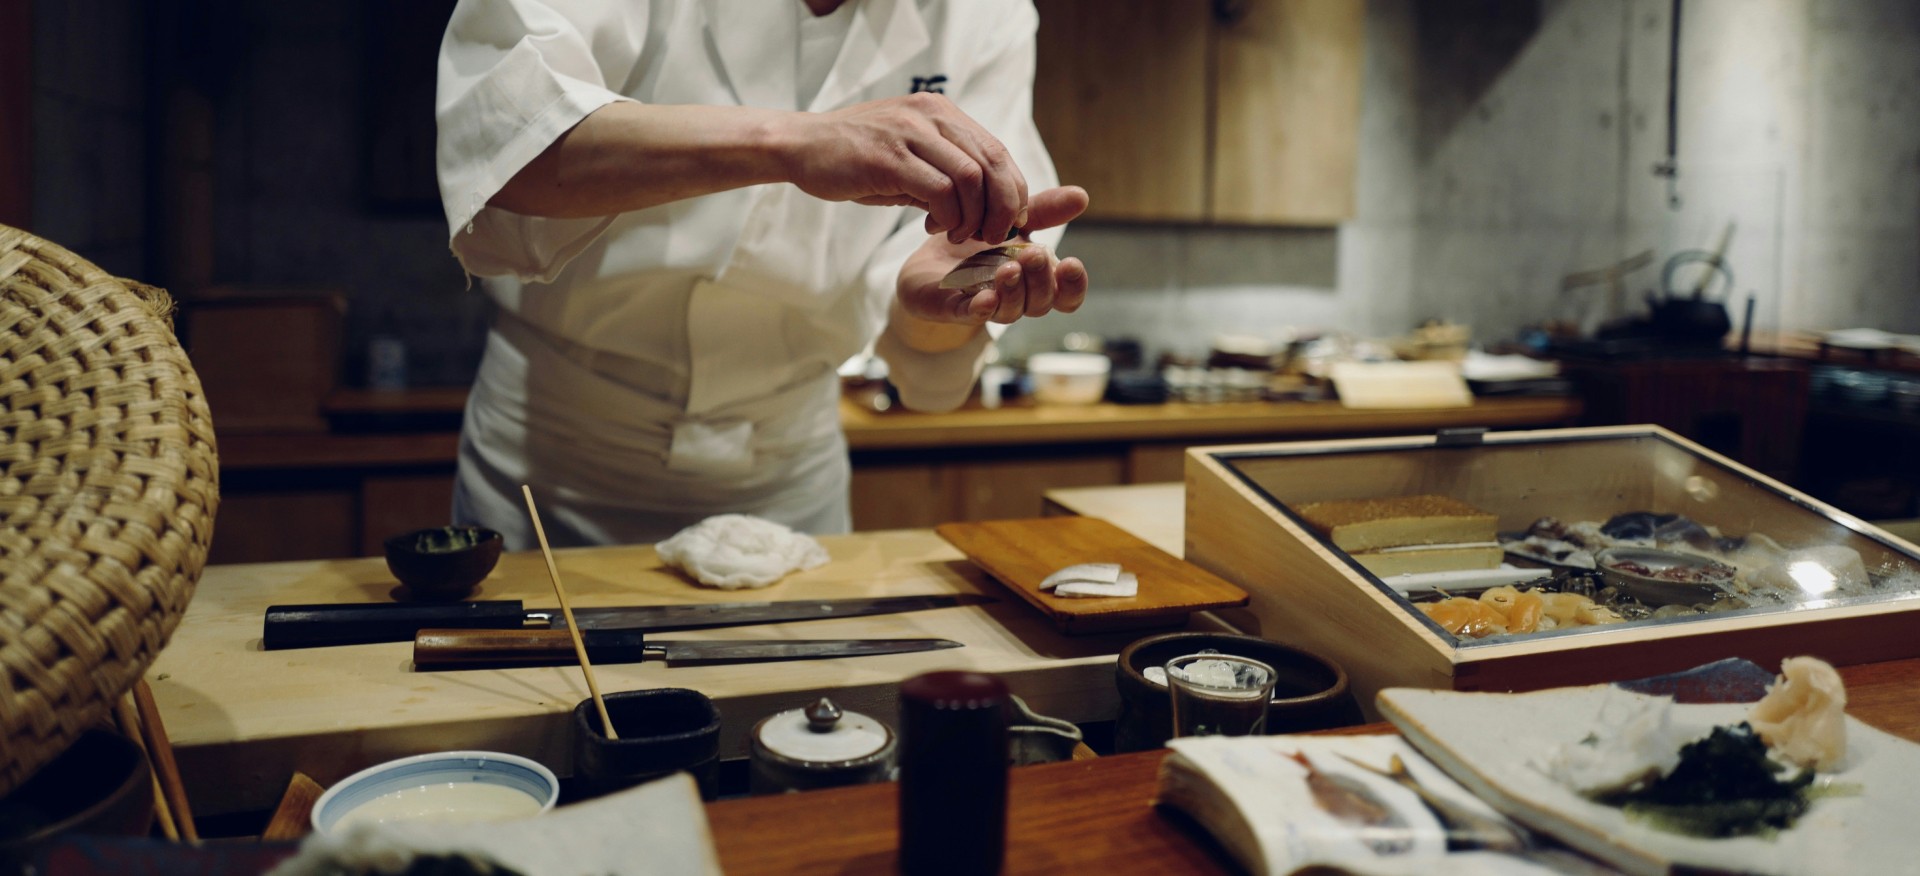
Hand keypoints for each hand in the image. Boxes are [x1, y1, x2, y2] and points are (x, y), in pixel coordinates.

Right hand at [776, 93, 1028, 243]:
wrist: (800, 145)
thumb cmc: (853, 156)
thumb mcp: (907, 156)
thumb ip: (942, 172)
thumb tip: (980, 206)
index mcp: (940, 113)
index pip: (997, 150)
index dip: (1011, 189)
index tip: (1007, 220)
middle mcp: (931, 116)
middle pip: (992, 162)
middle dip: (1002, 207)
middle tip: (993, 235)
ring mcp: (910, 135)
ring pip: (970, 178)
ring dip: (974, 216)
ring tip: (961, 235)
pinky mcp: (889, 159)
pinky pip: (939, 191)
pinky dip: (947, 217)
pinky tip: (935, 228)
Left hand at [899, 186, 1090, 325]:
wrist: (930, 257)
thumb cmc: (979, 243)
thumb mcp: (1012, 220)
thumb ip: (1044, 210)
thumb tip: (1082, 195)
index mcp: (1036, 281)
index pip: (1066, 296)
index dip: (1073, 285)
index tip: (1071, 263)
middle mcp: (1017, 299)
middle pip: (1040, 303)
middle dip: (1040, 280)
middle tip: (1033, 255)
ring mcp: (988, 307)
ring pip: (1010, 311)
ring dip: (1013, 291)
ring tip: (1008, 268)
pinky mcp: (954, 309)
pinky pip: (971, 316)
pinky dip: (980, 310)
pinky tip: (985, 297)